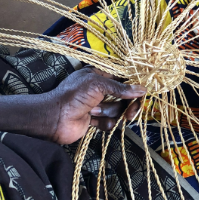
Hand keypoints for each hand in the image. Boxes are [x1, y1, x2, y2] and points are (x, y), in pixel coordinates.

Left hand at [0, 67, 145, 144]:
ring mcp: (97, 105)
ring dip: (108, 113)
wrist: (55, 118)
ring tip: (94, 112)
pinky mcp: (94, 121)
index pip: (122, 79)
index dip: (133, 86)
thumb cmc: (73, 96)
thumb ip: (120, 87)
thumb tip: (142, 89)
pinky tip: (92, 122)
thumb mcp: (97, 85)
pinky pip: (109, 123)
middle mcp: (98, 89)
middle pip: (124, 97)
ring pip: (117, 111)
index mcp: (98, 75)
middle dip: (126, 105)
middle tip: (131, 114)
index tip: (143, 93)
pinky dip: (103, 123)